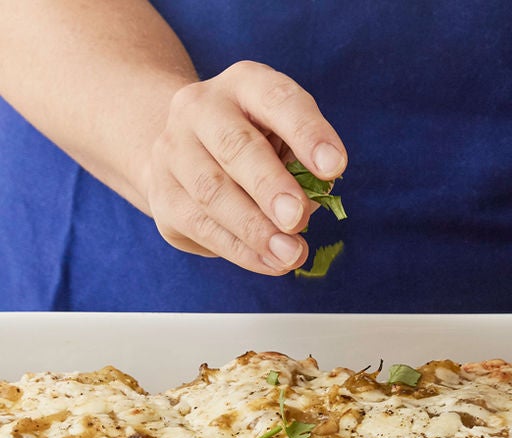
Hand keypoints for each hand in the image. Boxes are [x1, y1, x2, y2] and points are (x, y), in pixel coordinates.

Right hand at [145, 61, 346, 273]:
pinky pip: (200, 226)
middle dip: (270, 187)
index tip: (334, 167)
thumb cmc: (256, 141)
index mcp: (245, 85)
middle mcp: (200, 108)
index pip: (277, 99)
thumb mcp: (285, 135)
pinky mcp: (161, 194)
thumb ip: (303, 161)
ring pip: (211, 192)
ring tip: (291, 254)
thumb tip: (311, 203)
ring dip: (255, 229)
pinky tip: (270, 263)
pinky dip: (241, 250)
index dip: (307, 133)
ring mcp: (173, 150)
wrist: (185, 147)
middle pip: (234, 146)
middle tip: (298, 219)